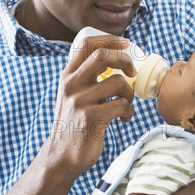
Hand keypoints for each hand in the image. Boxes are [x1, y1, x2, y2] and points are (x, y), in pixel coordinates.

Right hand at [45, 34, 135, 175]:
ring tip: (126, 104)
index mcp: (68, 76)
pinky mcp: (91, 118)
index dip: (109, 39)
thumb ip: (86, 76)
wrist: (62, 155)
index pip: (86, 44)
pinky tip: (123, 119)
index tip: (126, 43)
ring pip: (118, 82)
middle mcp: (71, 85)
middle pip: (102, 56)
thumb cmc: (74, 122)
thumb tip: (115, 57)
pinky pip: (121, 105)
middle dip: (124, 59)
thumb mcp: (72, 94)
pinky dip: (128, 112)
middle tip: (132, 71)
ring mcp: (80, 101)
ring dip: (129, 93)